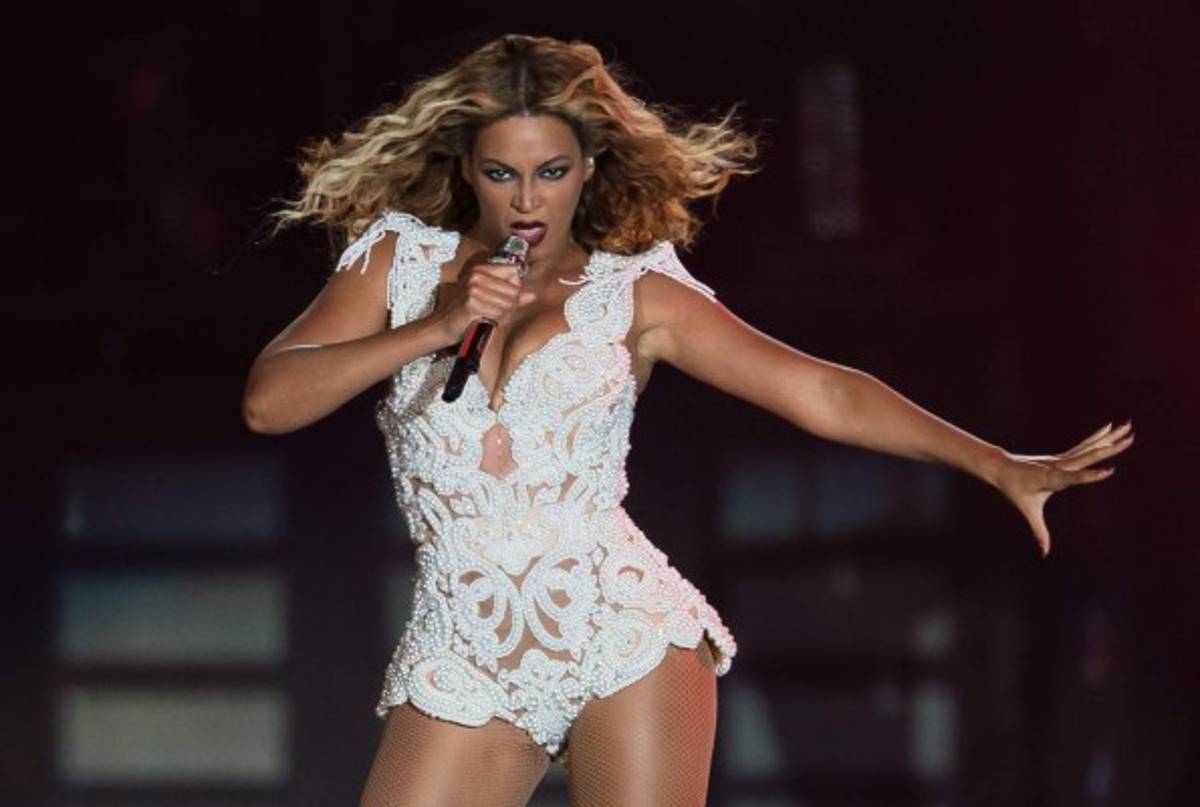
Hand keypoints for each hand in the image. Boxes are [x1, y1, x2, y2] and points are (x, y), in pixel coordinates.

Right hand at [433, 252, 535, 345]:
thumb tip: (532, 296)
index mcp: (480, 269)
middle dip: (511, 306)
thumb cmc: (463, 313)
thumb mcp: (485, 298)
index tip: (507, 299)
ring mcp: (473, 289)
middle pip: (514, 290)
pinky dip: (496, 322)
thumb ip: (510, 296)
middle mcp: (477, 275)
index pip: (514, 272)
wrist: (440, 326)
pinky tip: (487, 322)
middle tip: (498, 314)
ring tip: (491, 319)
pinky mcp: (471, 304)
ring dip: (504, 316)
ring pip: (508, 304)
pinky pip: (498, 314)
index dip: (515, 288)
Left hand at [993, 420, 1133, 556]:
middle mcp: (1060, 465)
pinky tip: (1110, 428)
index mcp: (1052, 478)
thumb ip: (1039, 532)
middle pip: (1088, 456)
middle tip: (1130, 438)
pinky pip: (1084, 446)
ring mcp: (1062, 459)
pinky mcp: (1063, 457)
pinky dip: (1097, 437)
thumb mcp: (1027, 511)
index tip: (1110, 470)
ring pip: (1089, 447)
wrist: (1001, 467)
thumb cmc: (1014, 489)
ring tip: (1128, 427)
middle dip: (1110, 448)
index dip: (1091, 475)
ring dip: (1109, 438)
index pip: (1075, 477)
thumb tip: (1044, 553)